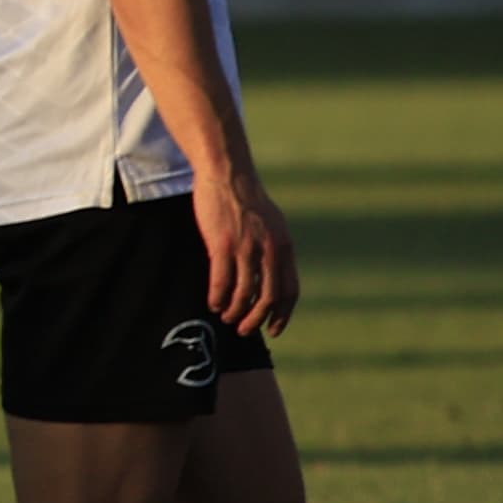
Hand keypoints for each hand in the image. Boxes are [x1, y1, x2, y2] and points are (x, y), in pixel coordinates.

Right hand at [193, 166, 300, 336]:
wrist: (227, 173)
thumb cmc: (245, 198)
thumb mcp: (271, 224)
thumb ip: (274, 247)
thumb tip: (271, 274)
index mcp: (284, 246)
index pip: (290, 290)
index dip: (282, 314)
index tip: (273, 329)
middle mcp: (270, 250)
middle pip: (268, 297)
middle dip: (256, 319)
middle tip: (243, 329)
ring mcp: (246, 247)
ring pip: (244, 293)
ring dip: (234, 310)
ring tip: (224, 316)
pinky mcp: (222, 244)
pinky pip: (221, 280)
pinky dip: (217, 296)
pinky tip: (212, 302)